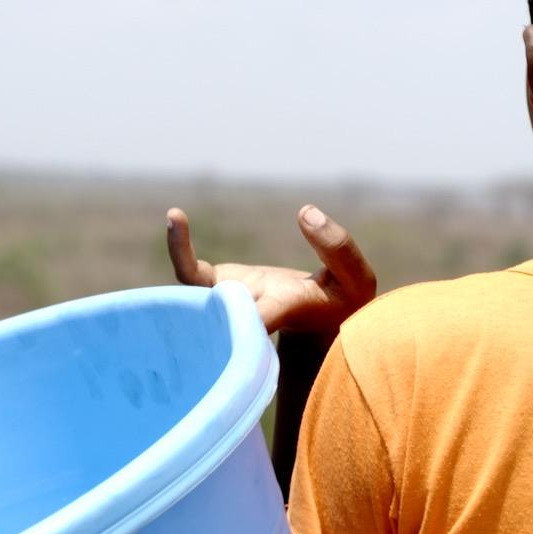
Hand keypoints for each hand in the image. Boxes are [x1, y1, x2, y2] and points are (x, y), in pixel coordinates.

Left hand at [166, 205, 376, 333]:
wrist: (317, 321)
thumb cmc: (342, 301)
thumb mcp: (356, 279)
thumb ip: (337, 247)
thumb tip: (305, 212)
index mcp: (283, 311)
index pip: (260, 317)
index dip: (242, 314)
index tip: (231, 301)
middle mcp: (247, 311)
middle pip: (213, 311)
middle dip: (196, 294)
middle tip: (189, 251)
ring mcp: (228, 299)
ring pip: (192, 289)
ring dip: (180, 254)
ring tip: (176, 216)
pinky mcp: (219, 285)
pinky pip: (191, 271)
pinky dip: (180, 246)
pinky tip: (177, 216)